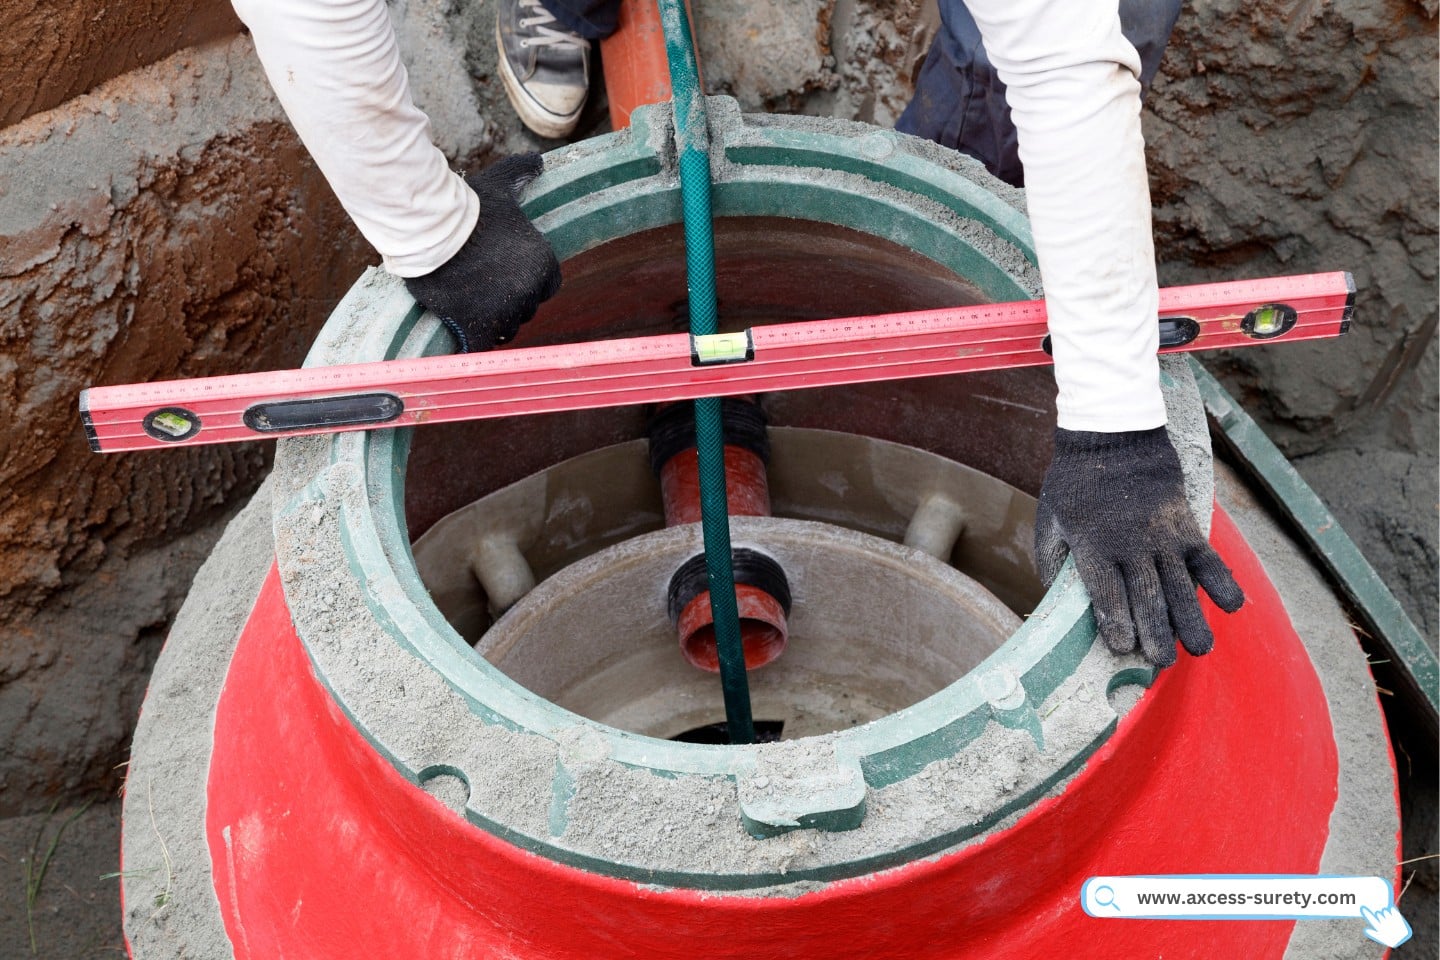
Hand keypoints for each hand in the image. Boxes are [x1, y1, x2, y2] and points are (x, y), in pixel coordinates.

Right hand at [404, 153, 561, 352]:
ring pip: (506, 327)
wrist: (430, 226)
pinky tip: (461, 333)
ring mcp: (504, 310)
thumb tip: (538, 161)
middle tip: (483, 288)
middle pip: (527, 308)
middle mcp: (529, 289)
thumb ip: (521, 174)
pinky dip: (473, 343)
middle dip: (510, 302)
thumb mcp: (499, 185)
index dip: (528, 284)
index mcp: (543, 263)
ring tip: (470, 305)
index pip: (547, 286)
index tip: (507, 277)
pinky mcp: (477, 325)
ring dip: (493, 321)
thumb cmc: (465, 206)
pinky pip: (481, 345)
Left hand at [1034, 427, 1244, 667]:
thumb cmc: (1075, 482)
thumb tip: (1052, 597)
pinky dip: (1223, 581)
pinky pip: (1209, 557)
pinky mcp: (1186, 523)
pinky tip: (1232, 606)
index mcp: (1093, 547)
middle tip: (1162, 662)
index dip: (1116, 624)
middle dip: (1156, 633)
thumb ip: (1050, 559)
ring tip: (1199, 648)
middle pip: (1147, 597)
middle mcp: (1131, 545)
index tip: (1124, 649)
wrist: (1112, 434)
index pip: (1107, 595)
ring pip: (1181, 585)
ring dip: (1191, 619)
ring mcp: (1163, 535)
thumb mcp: (1050, 519)